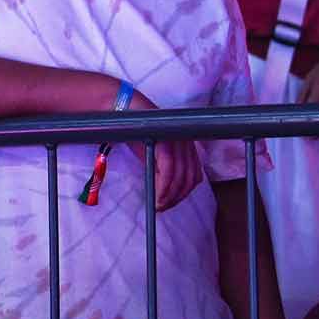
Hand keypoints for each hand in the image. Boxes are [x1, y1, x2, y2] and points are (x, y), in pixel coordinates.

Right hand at [123, 91, 204, 210]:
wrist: (124, 111)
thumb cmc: (138, 133)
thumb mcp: (153, 156)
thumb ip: (163, 171)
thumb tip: (167, 195)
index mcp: (187, 146)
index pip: (194, 176)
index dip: (184, 194)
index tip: (170, 203)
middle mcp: (186, 143)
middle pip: (190, 179)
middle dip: (177, 198)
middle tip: (162, 207)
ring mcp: (178, 141)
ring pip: (181, 177)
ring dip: (170, 195)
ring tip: (158, 204)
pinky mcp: (166, 141)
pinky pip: (169, 170)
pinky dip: (164, 186)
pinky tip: (157, 195)